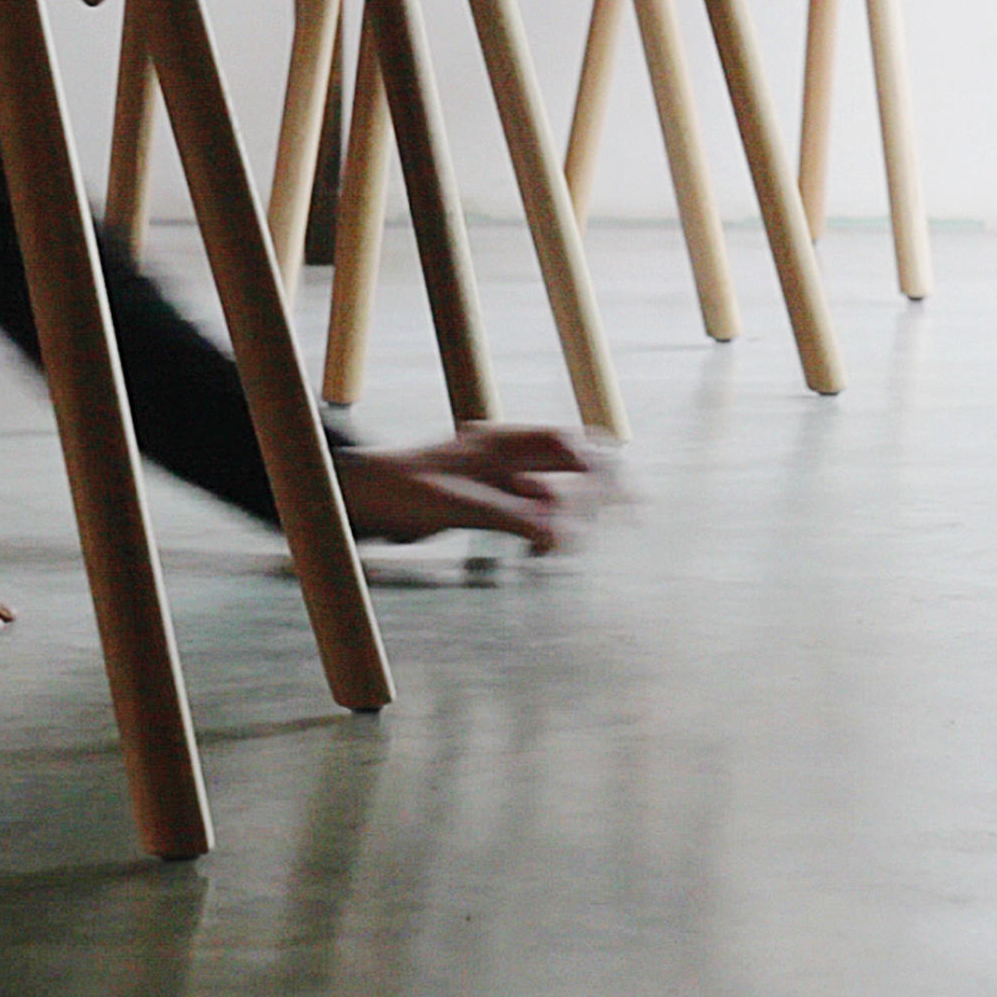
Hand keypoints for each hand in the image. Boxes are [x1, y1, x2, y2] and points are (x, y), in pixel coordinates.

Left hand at [329, 424, 620, 554]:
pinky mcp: (483, 502)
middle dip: (601, 485)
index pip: (564, 446)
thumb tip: (561, 534)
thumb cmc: (398, 489)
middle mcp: (501, 455)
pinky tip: (543, 553)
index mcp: (498, 443)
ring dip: (570, 517)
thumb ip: (510, 516)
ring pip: (549, 492)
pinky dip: (542, 532)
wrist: (358, 496)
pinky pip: (527, 514)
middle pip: (567, 463)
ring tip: (582, 543)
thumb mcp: (456, 503)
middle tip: (637, 508)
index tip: (627, 492)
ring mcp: (493, 478)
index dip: (600, 466)